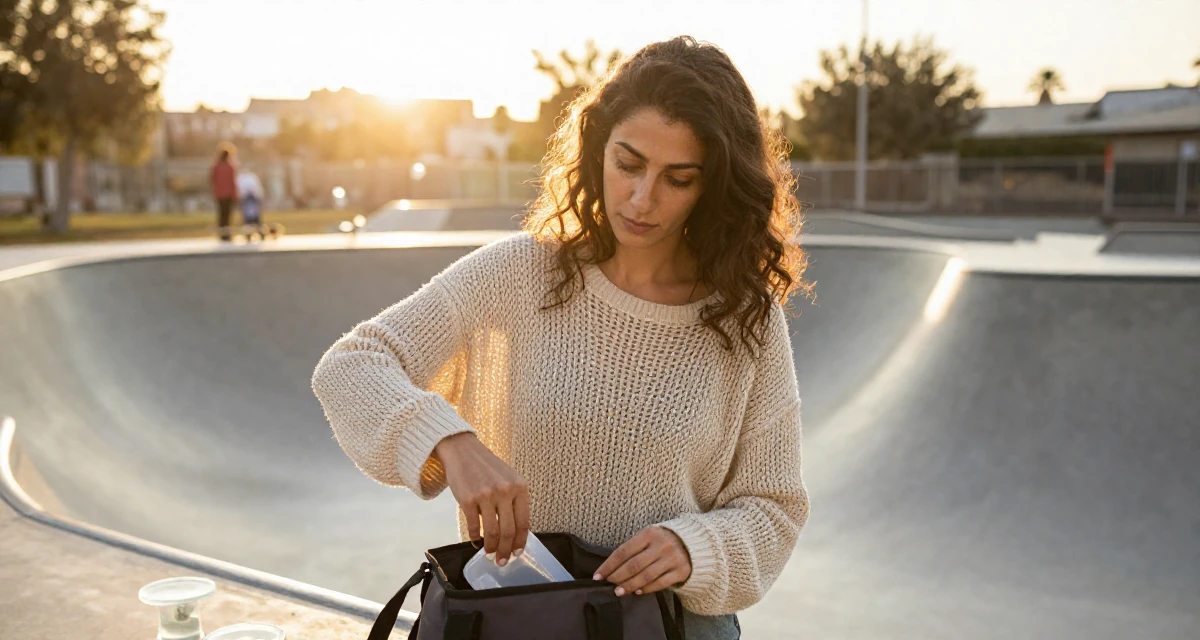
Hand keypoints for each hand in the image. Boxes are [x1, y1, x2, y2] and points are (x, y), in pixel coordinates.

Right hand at [434, 433, 529, 564]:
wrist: (463, 452)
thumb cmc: (487, 468)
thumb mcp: (509, 480)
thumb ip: (514, 502)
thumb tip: (515, 534)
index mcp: (520, 487)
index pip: (524, 522)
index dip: (520, 542)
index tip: (517, 553)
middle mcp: (505, 491)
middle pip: (508, 531)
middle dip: (505, 550)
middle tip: (502, 561)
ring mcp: (486, 496)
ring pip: (491, 532)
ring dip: (490, 548)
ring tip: (489, 554)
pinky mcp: (468, 500)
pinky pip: (473, 527)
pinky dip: (475, 538)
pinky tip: (476, 541)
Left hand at [594, 526, 691, 596]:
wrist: (694, 542)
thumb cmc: (663, 540)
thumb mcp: (649, 536)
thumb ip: (634, 547)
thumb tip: (612, 567)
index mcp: (650, 533)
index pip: (623, 551)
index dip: (609, 565)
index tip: (598, 575)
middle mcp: (662, 545)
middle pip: (633, 565)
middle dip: (618, 577)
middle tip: (608, 584)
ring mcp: (672, 559)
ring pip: (645, 576)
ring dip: (630, 585)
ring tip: (619, 592)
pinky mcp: (681, 571)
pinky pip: (660, 583)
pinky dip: (647, 589)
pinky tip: (637, 591)